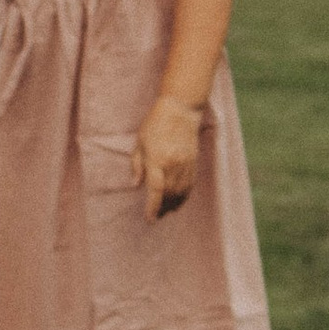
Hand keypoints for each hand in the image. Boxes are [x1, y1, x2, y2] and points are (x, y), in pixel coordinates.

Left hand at [131, 95, 204, 220]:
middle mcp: (173, 164)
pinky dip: (184, 195)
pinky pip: (190, 184)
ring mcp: (185, 163)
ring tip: (167, 211)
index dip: (152, 207)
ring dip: (174, 204)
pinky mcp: (193, 161)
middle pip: (169, 194)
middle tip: (157, 215)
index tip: (150, 219)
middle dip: (163, 208)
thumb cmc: (156, 123)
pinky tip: (179, 200)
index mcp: (157, 159)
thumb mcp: (140, 142)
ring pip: (181, 192)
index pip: (156, 190)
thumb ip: (137, 164)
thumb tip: (135, 185)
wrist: (181, 110)